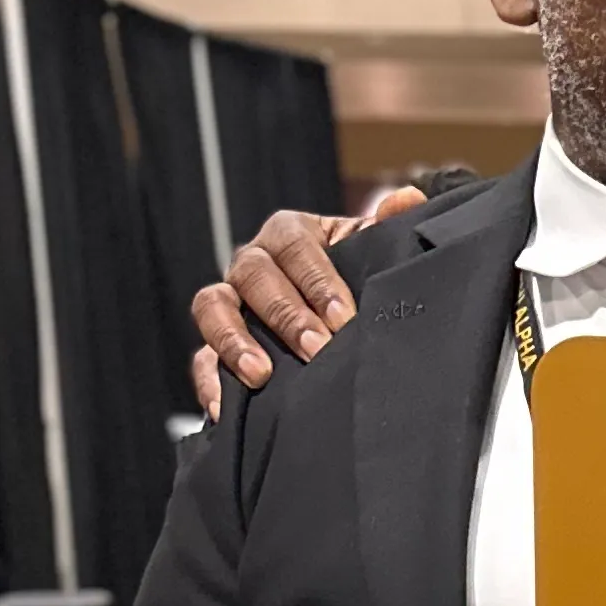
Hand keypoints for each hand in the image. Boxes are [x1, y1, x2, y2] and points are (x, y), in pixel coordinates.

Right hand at [189, 183, 427, 416]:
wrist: (345, 320)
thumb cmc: (359, 279)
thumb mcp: (374, 253)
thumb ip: (387, 228)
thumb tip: (406, 197)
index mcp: (292, 234)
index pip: (296, 246)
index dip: (317, 280)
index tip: (344, 317)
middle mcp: (254, 263)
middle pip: (252, 275)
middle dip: (285, 314)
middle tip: (316, 348)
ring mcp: (230, 302)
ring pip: (212, 307)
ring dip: (233, 339)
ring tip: (261, 374)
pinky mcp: (216, 344)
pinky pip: (199, 357)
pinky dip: (208, 380)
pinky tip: (223, 407)